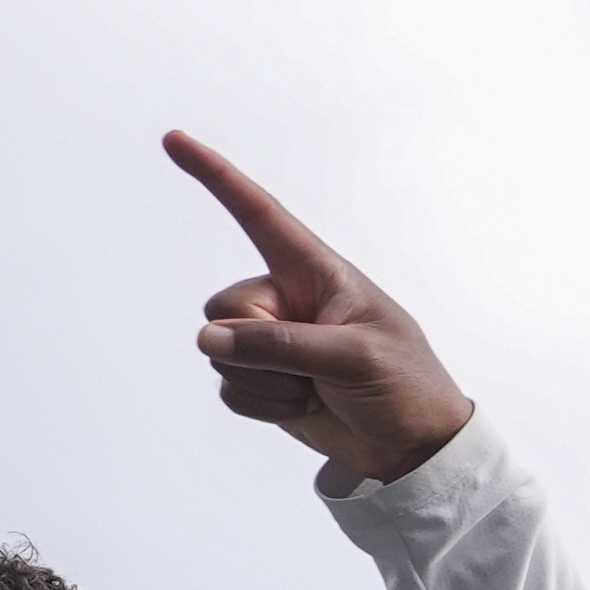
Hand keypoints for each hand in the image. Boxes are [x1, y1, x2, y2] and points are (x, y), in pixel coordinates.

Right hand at [165, 133, 476, 482]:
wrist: (414, 450)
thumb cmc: (404, 387)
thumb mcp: (353, 356)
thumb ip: (281, 345)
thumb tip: (210, 340)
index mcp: (317, 273)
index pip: (258, 215)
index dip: (216, 176)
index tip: (174, 140)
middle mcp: (287, 300)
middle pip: (225, 308)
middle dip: (260, 346)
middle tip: (316, 369)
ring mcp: (273, 343)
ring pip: (222, 353)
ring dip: (267, 382)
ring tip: (319, 390)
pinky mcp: (265, 382)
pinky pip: (230, 388)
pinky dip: (263, 406)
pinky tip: (305, 407)